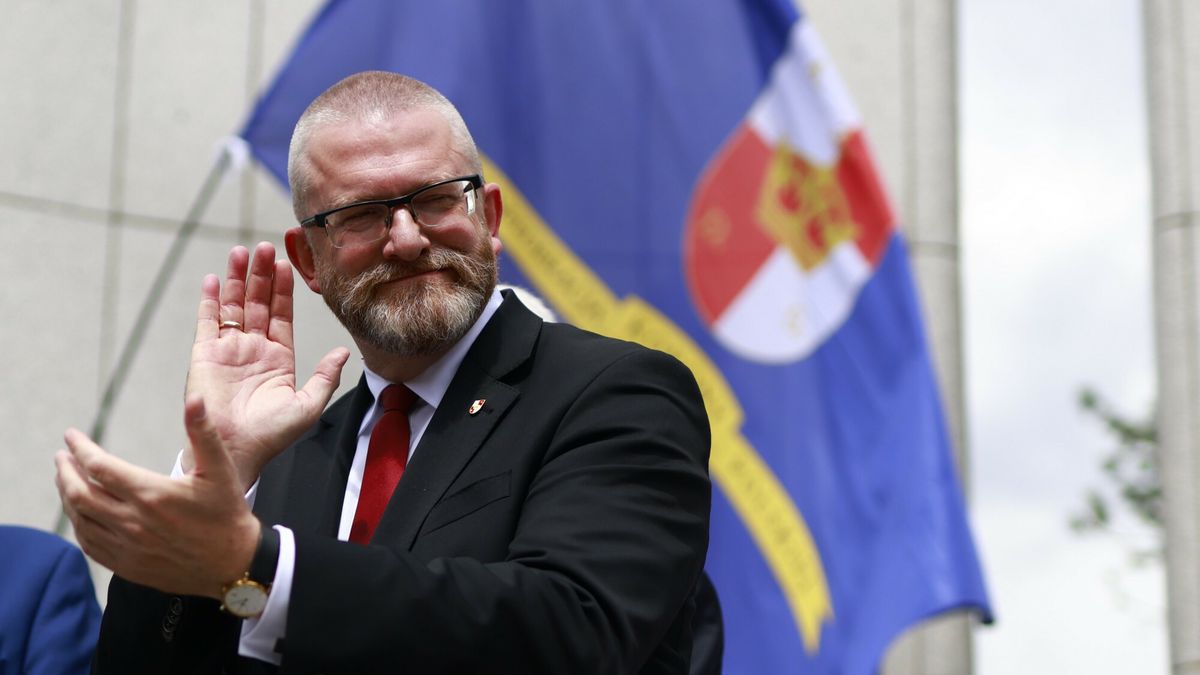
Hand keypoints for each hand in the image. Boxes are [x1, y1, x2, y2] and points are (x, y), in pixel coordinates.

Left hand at [55, 396, 260, 597]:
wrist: (232, 563)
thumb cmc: (226, 513)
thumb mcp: (220, 469)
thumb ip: (203, 433)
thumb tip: (195, 400)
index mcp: (151, 494)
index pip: (99, 466)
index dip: (80, 448)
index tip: (72, 436)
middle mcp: (132, 522)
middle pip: (79, 493)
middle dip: (64, 471)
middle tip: (61, 457)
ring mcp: (126, 546)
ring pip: (80, 519)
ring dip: (66, 496)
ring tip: (65, 480)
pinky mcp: (126, 565)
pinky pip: (88, 544)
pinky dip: (78, 524)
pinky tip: (79, 513)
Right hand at [185, 243, 349, 488]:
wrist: (234, 454)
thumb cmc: (271, 437)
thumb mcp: (307, 406)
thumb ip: (325, 377)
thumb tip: (343, 352)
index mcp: (278, 358)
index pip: (281, 315)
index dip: (283, 289)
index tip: (285, 263)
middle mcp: (252, 350)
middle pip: (258, 303)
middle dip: (261, 275)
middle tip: (263, 246)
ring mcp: (228, 351)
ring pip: (233, 306)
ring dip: (236, 279)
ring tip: (240, 251)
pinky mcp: (204, 356)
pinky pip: (207, 322)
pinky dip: (209, 301)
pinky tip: (211, 279)